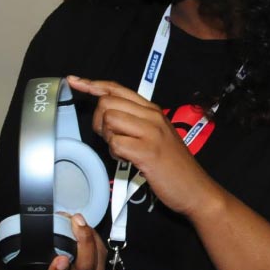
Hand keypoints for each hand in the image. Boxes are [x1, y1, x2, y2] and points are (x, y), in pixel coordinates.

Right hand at [30, 212, 107, 269]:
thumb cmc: (40, 261)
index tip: (60, 259)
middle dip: (84, 245)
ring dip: (92, 240)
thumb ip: (40, 243)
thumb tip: (55, 220)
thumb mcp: (33, 254)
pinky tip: (88, 230)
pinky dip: (97, 241)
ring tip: (82, 223)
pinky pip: (102, 258)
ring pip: (96, 265)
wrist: (51, 268)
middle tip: (78, 224)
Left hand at [66, 75, 222, 218]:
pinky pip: (115, 143)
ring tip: (123, 150)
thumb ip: (135, 121)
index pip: (117, 88)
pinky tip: (128, 160)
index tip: (75, 81)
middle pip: (107, 102)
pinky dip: (115, 154)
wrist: (194, 188)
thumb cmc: (173, 165)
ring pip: (109, 120)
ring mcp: (151, 132)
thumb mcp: (157, 134)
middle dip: (99, 122)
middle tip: (111, 138)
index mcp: (153, 110)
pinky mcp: (147, 151)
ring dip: (108, 138)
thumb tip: (107, 114)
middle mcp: (152, 116)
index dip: (92, 84)